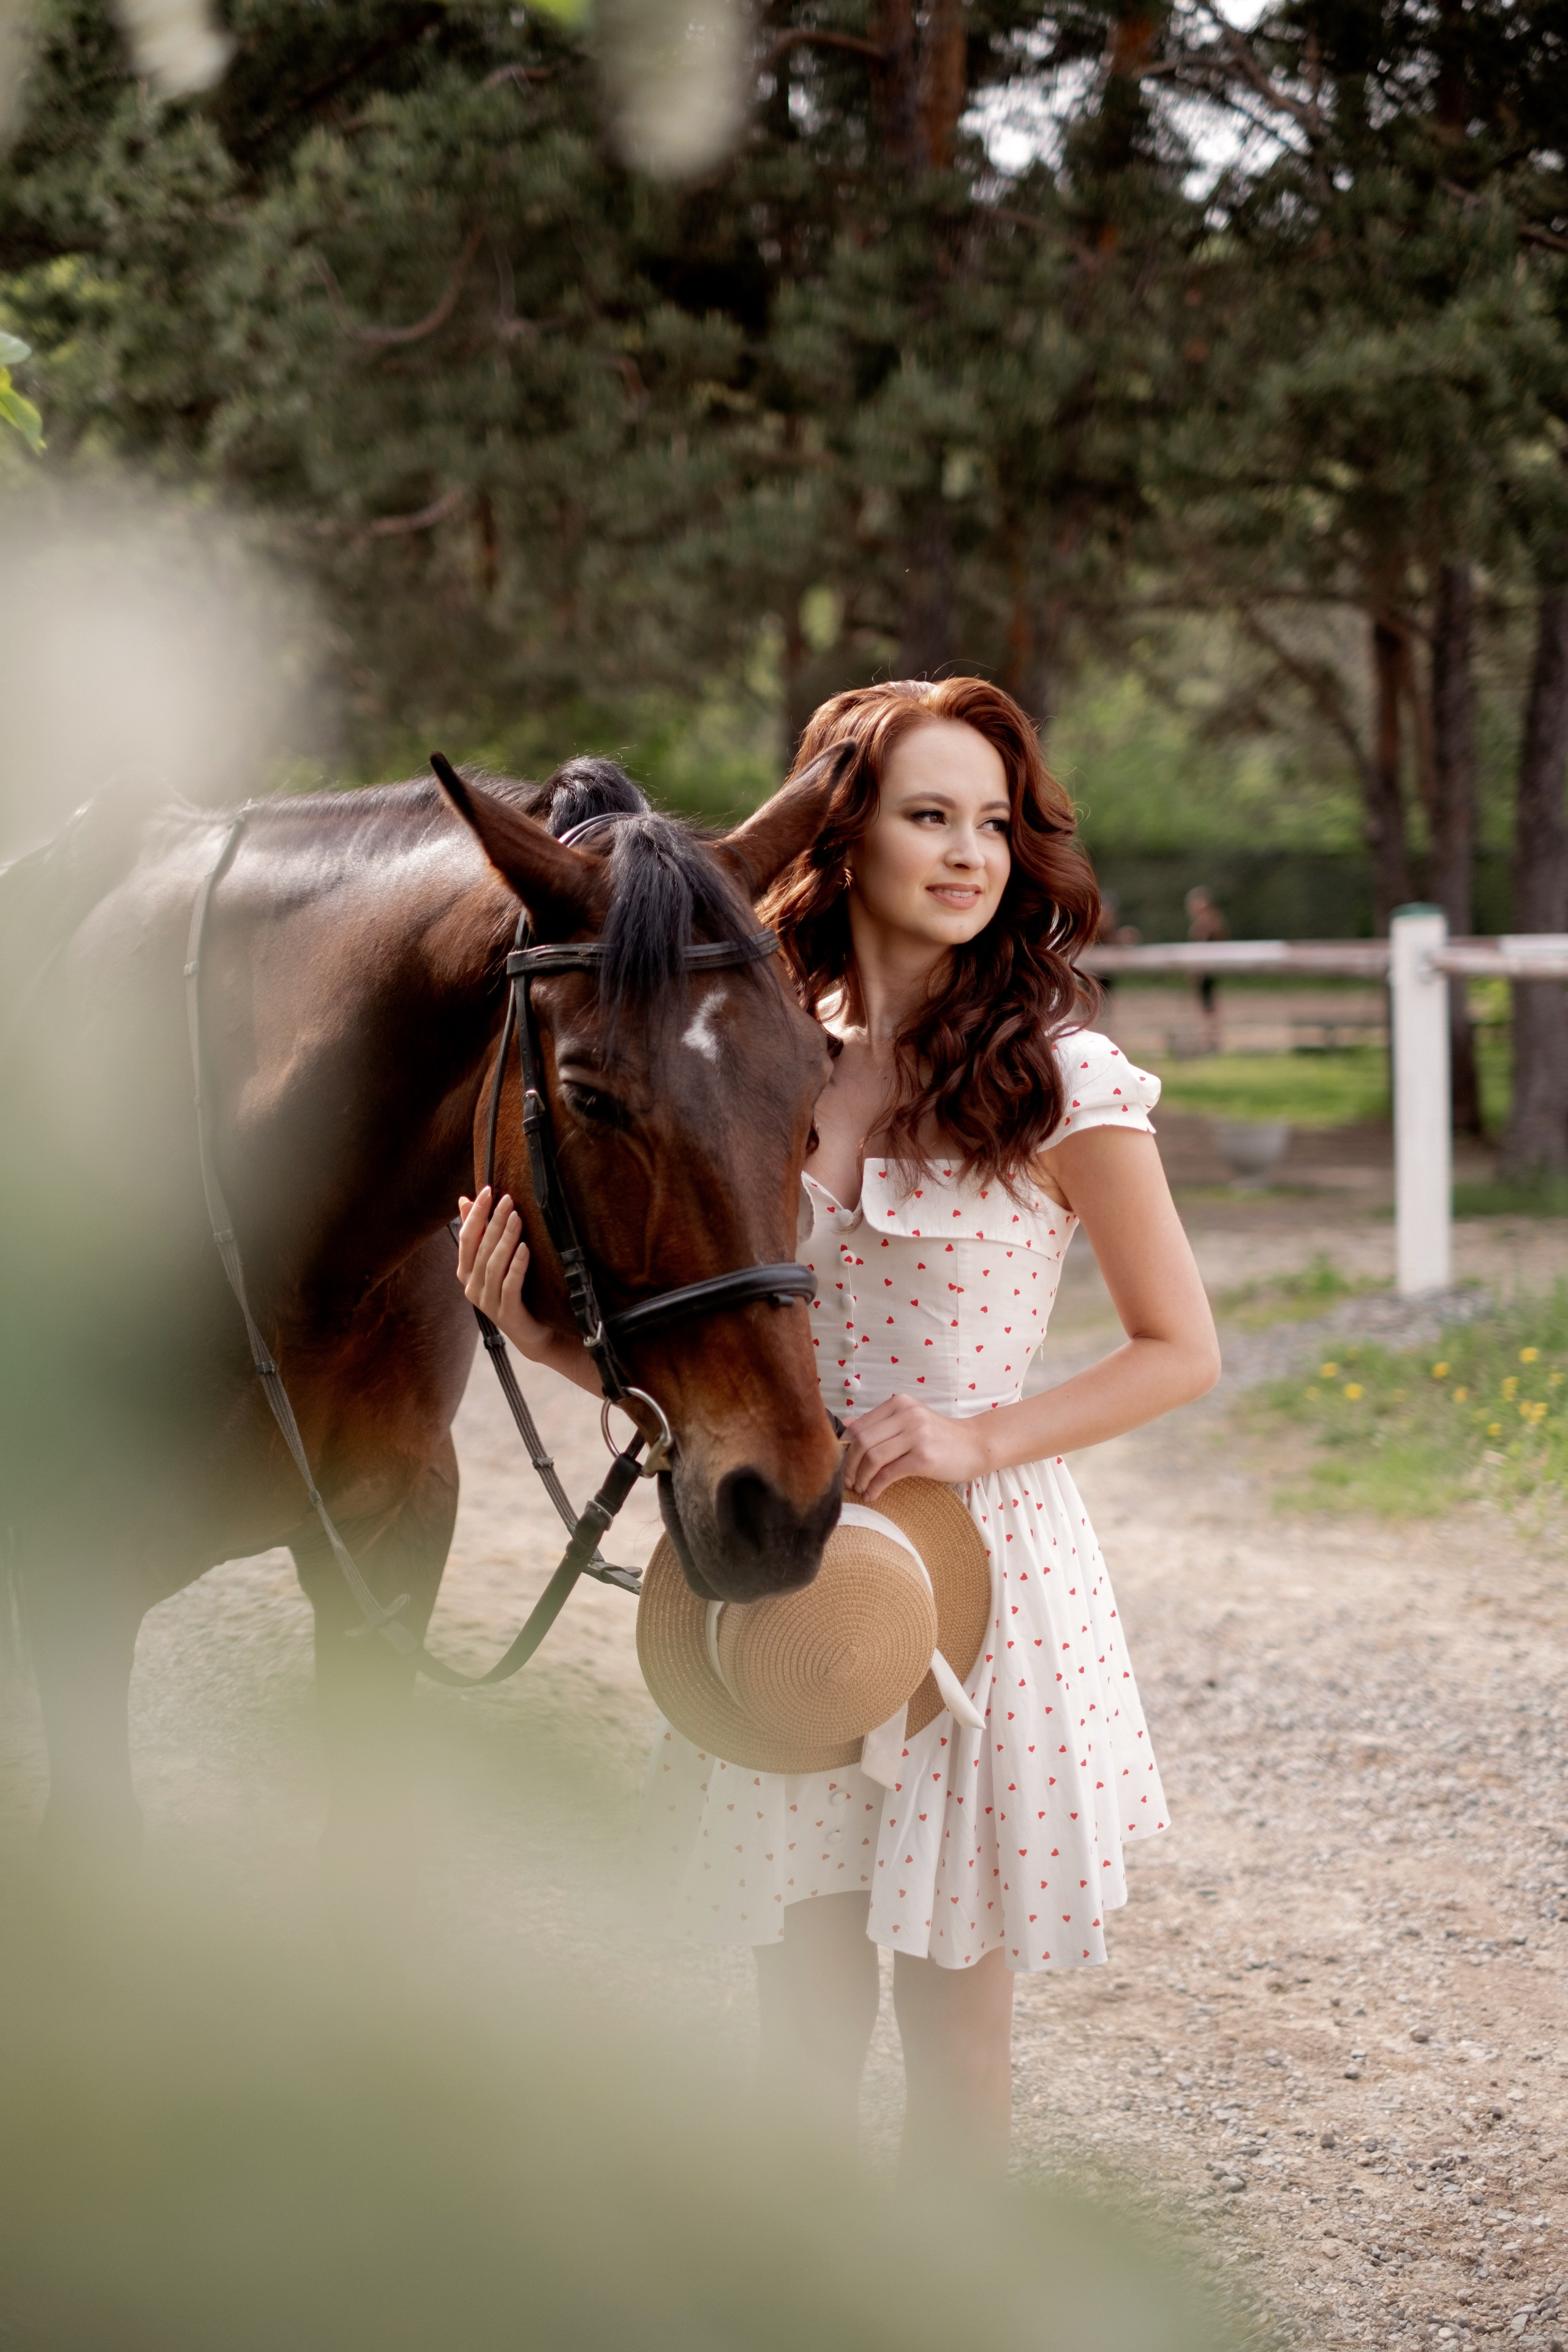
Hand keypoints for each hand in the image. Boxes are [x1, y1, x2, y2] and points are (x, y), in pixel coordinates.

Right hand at [455, 1187, 553, 1361]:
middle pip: (481, 1249)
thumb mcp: (495, 1260)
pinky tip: (525, 1248)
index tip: (487, 1191)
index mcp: (465, 1271)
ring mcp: (487, 1302)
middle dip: (493, 1222)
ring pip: (493, 1265)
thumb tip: (464, 1200)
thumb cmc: (514, 1290)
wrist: (532, 1331)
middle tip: (508, 1200)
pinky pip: (509, 1285)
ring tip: (517, 1218)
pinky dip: (517, 1266)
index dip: (475, 1214)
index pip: (466, 1237)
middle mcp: (471, 1287)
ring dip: (506, 1239)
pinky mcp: (506, 1313)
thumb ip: (479, 1233)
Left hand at [840, 1393, 991, 1501]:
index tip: (842, 1464)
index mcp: (899, 1404)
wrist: (976, 1445)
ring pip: (873, 1457)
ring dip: (861, 1477)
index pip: (859, 1426)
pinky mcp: (924, 1457)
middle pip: (862, 1441)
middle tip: (847, 1481)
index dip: (844, 1448)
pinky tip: (873, 1495)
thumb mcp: (909, 1421)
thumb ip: (879, 1423)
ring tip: (860, 1488)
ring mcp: (917, 1435)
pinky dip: (875, 1486)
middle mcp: (907, 1415)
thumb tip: (844, 1427)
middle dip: (849, 1465)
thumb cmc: (940, 1436)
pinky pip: (889, 1473)